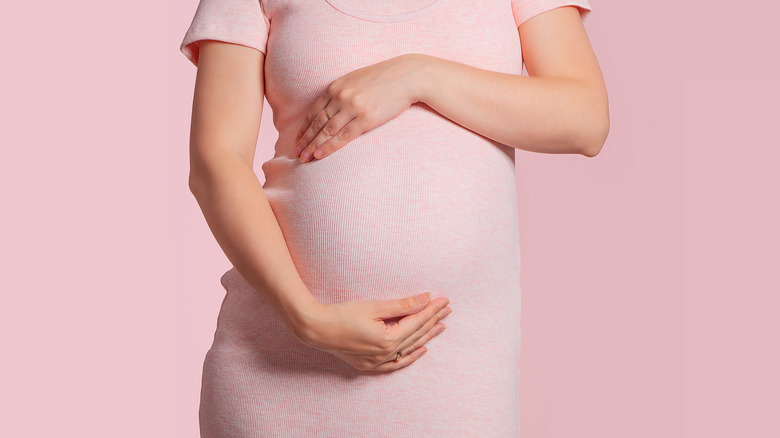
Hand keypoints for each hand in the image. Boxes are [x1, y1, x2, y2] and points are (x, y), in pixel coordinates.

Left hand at [293, 54, 423, 161]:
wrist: (406, 76)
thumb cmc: (382, 79)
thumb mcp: (355, 80)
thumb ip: (340, 93)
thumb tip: (329, 110)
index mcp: (336, 87)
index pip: (313, 111)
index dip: (303, 128)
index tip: (297, 141)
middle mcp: (341, 96)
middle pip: (317, 123)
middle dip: (304, 140)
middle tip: (296, 153)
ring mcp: (353, 107)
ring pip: (327, 131)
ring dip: (313, 146)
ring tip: (304, 158)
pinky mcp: (366, 118)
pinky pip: (343, 136)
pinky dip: (330, 147)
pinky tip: (320, 155)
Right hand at [296, 292, 451, 371]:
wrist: (316, 329)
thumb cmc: (342, 315)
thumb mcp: (374, 307)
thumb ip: (402, 305)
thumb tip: (425, 299)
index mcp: (389, 339)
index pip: (417, 322)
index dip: (431, 310)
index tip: (443, 300)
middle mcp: (386, 354)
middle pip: (416, 335)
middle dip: (433, 320)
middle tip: (447, 309)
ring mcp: (377, 362)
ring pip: (409, 349)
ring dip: (426, 337)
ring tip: (440, 327)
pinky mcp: (369, 364)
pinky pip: (396, 363)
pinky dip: (410, 357)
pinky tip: (420, 350)